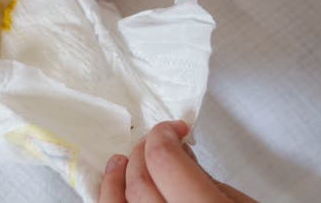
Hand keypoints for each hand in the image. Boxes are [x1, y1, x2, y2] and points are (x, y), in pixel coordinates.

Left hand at [100, 121, 256, 202]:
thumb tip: (178, 153)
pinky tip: (116, 192)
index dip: (164, 136)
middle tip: (158, 142)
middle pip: (140, 183)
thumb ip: (205, 180)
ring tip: (121, 161)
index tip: (173, 129)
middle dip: (144, 152)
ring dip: (115, 179)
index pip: (165, 163)